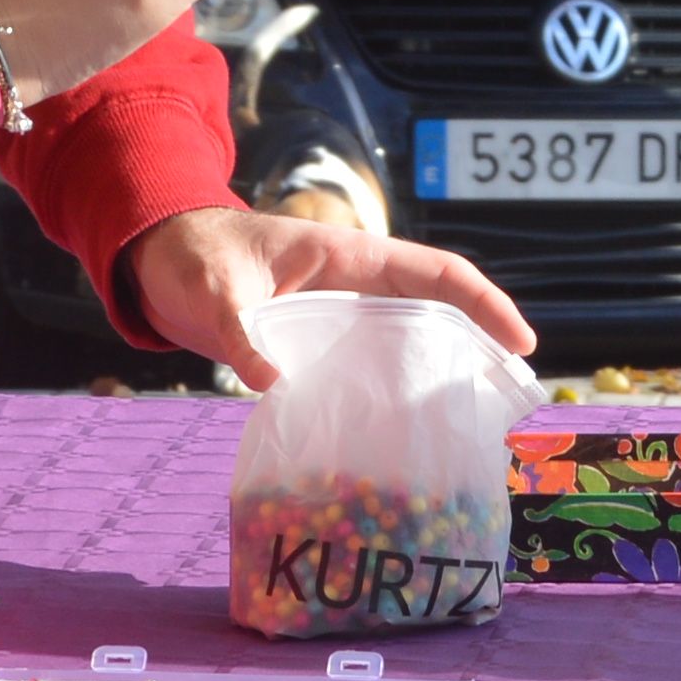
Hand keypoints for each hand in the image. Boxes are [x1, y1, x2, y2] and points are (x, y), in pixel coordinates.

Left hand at [123, 204, 534, 391]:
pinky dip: (399, 384)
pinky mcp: (322, 337)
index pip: (435, 273)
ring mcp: (341, 310)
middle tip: (514, 394)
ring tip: (478, 415)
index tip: (520, 342)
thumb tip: (270, 381)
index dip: (484, 303)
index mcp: (347, 256)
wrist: (160, 260)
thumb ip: (240, 335)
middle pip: (438, 308)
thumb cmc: (191, 259)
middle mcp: (355, 281)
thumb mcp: (213, 293)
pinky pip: (374, 359)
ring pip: (412, 335)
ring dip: (446, 366)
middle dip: (482, 341)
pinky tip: (408, 425)